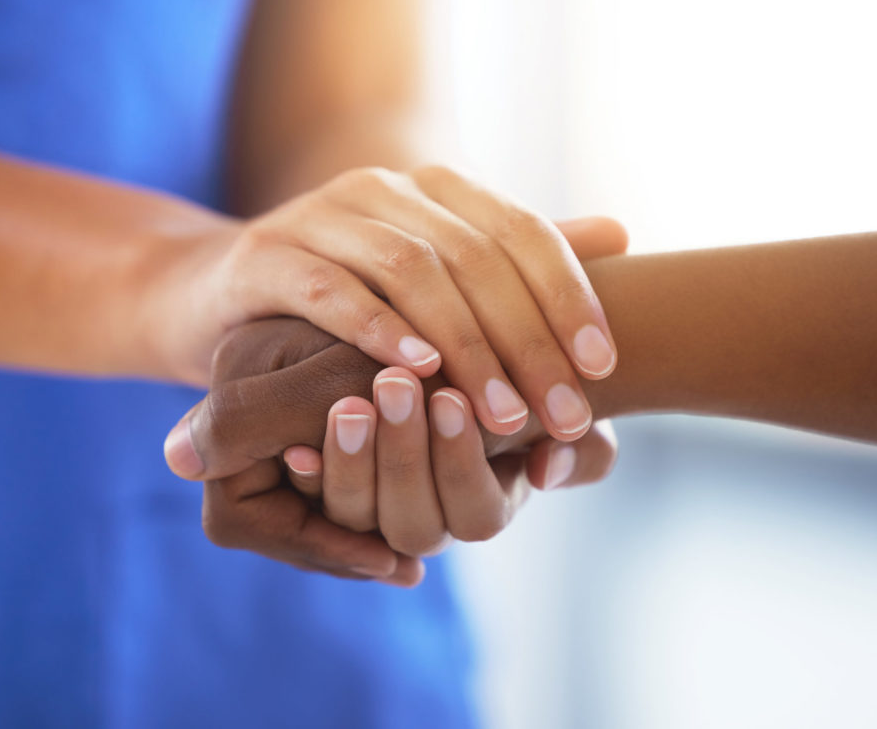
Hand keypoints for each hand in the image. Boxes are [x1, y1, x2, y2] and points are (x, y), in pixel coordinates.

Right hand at [173, 167, 617, 439]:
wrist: (217, 294)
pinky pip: (329, 287)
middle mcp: (382, 188)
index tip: (602, 366)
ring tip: (501, 413)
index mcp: (433, 189)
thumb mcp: (431, 278)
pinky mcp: (265, 254)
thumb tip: (621, 234)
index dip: (568, 294)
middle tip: (559, 412)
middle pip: (474, 256)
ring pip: (410, 270)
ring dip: (464, 346)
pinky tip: (416, 372)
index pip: (521, 230)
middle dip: (526, 339)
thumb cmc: (341, 299)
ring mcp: (319, 215)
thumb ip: (514, 259)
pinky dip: (377, 328)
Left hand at [280, 371, 616, 562]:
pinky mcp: (324, 488)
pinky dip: (308, 476)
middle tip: (395, 385)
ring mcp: (370, 509)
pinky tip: (297, 445)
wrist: (443, 352)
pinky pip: (308, 506)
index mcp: (482, 506)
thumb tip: (548, 466)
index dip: (462, 461)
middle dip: (404, 455)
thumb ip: (579, 444)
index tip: (453, 398)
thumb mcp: (556, 406)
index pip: (475, 514)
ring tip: (348, 404)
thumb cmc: (514, 377)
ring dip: (353, 465)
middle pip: (413, 523)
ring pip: (356, 517)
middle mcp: (425, 518)